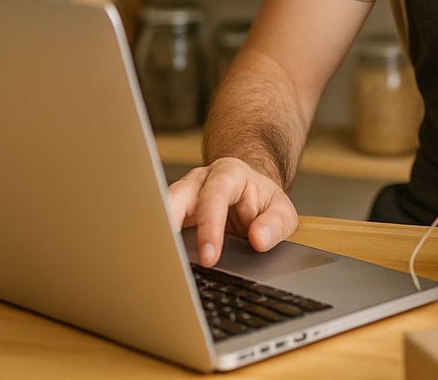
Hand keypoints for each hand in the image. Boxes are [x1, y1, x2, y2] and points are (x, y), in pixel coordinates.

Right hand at [167, 157, 298, 267]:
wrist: (249, 192)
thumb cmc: (262, 202)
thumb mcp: (282, 211)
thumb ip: (275, 224)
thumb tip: (259, 240)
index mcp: (229, 173)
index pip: (215, 195)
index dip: (210, 226)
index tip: (209, 257)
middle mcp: (200, 181)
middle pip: (176, 195)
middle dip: (169, 224)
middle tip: (168, 258)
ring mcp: (182, 195)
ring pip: (160, 209)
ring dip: (157, 235)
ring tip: (156, 263)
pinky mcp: (172, 212)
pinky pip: (159, 226)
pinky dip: (158, 244)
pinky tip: (157, 264)